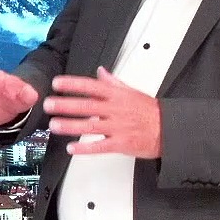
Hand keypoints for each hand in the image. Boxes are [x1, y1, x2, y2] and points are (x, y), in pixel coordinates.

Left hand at [43, 67, 161, 157]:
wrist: (170, 130)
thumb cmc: (150, 111)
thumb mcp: (132, 92)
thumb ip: (113, 82)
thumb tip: (100, 71)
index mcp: (117, 95)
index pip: (91, 86)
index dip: (73, 84)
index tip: (57, 83)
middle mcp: (116, 110)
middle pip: (87, 105)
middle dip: (66, 104)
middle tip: (48, 104)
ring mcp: (118, 127)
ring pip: (90, 125)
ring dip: (70, 125)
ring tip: (54, 125)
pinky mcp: (121, 143)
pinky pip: (100, 146)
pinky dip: (85, 148)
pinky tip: (71, 148)